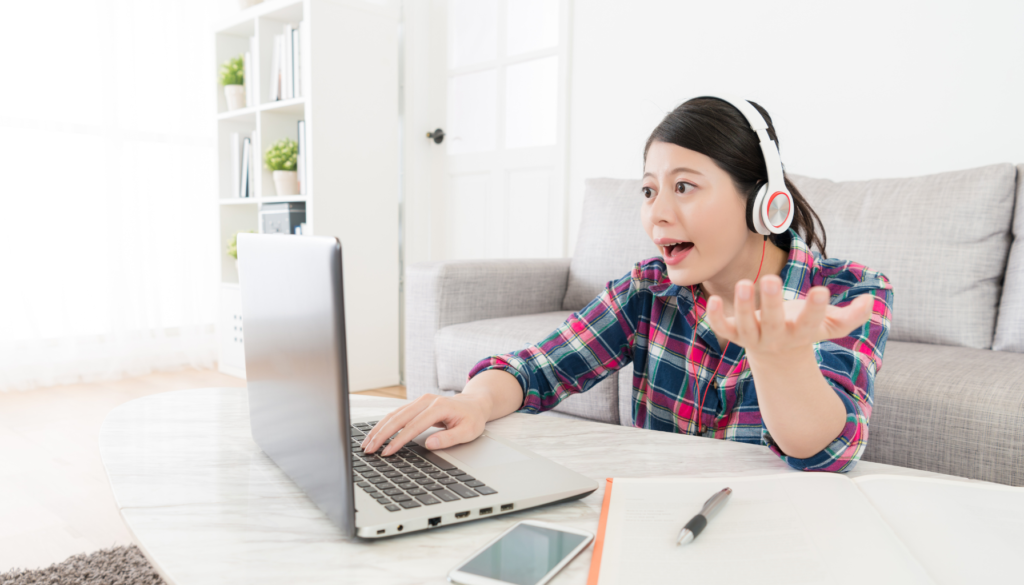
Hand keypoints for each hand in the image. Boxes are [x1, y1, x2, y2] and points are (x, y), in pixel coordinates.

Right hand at [360, 393, 488, 455]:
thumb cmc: (472, 419)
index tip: (387, 452)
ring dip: (379, 429)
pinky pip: (397, 413)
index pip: (414, 425)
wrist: (474, 404)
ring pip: (394, 414)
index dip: (399, 440)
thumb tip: (429, 444)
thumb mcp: (468, 432)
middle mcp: (427, 401)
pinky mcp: (416, 404)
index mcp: (439, 407)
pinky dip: (384, 424)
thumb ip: (449, 438)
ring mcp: (420, 401)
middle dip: (382, 434)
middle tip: (369, 449)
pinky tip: (376, 433)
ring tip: (367, 443)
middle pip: (399, 418)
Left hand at [705, 274, 874, 358]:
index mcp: (801, 334)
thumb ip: (851, 316)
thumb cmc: (805, 330)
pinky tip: (711, 299)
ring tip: (744, 283)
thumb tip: (870, 301)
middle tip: (769, 278)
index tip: (820, 291)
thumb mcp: (829, 325)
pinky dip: (714, 317)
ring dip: (742, 306)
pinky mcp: (734, 335)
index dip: (815, 308)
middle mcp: (775, 338)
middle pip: (772, 323)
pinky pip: (722, 328)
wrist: (778, 358)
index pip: (810, 322)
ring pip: (744, 325)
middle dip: (771, 303)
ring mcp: (752, 337)